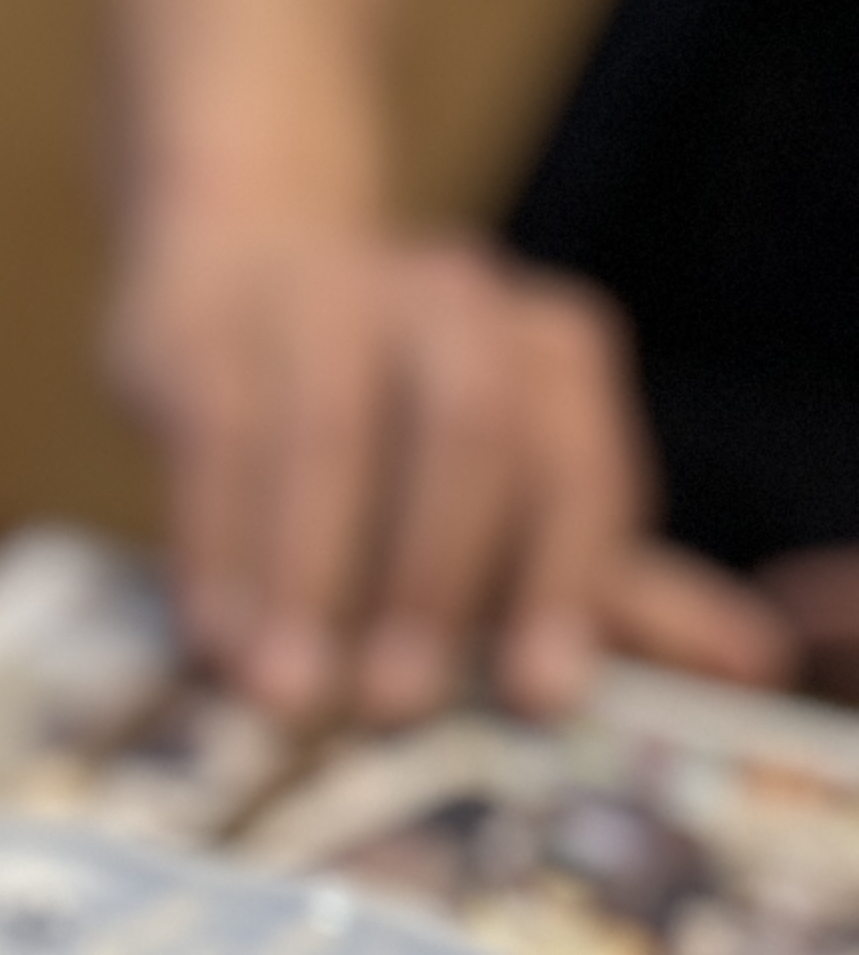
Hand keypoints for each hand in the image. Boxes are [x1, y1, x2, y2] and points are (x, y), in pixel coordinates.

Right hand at [110, 215, 785, 720]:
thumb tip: (746, 670)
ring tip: (283, 695)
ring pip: (330, 434)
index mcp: (546, 344)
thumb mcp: (507, 484)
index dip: (563, 581)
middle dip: (434, 579)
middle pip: (468, 433)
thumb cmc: (385, 404)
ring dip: (308, 577)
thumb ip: (605, 578)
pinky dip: (216, 546)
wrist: (241, 247)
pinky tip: (210, 638)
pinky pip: (217, 437)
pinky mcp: (207, 321)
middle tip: (393, 707)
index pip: (573, 463)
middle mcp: (453, 300)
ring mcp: (325, 295)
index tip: (539, 698)